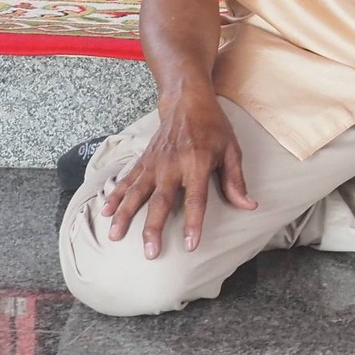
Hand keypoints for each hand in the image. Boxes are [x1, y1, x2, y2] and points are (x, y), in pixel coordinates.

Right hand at [101, 88, 255, 257]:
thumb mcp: (231, 149)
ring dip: (125, 215)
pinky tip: (105, 213)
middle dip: (153, 228)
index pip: (195, 199)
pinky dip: (115, 196)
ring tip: (115, 236)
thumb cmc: (213, 127)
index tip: (189, 245)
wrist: (187, 101)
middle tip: (150, 252)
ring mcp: (155, 162)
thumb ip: (235, 180)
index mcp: (198, 163)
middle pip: (161, 201)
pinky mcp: (143, 160)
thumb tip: (249, 206)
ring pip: (136, 192)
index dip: (193, 222)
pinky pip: (127, 180)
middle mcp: (173, 165)